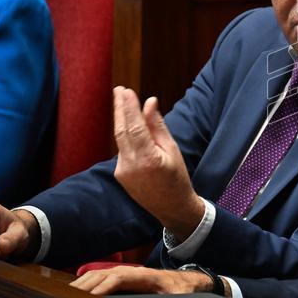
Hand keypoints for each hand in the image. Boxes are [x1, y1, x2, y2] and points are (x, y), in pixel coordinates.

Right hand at [69, 266, 214, 295]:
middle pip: (103, 275)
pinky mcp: (121, 277)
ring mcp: (125, 273)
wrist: (187, 281)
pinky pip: (100, 278)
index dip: (102, 286)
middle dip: (85, 286)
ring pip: (98, 275)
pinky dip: (85, 283)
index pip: (118, 278)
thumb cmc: (181, 290)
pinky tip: (75, 292)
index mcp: (145, 275)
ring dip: (82, 284)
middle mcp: (132, 271)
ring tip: (65, 297)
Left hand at [112, 87, 203, 239]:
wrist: (172, 207)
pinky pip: (123, 150)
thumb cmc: (178, 178)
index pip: (134, 127)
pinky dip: (126, 136)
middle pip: (121, 130)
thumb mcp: (172, 150)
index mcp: (148, 159)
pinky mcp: (120, 174)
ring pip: (120, 139)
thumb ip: (158, 126)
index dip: (129, 108)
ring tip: (122, 101)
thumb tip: (150, 103)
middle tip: (119, 90)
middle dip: (120, 108)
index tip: (126, 91)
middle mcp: (131, 165)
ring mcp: (122, 171)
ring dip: (121, 120)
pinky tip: (130, 126)